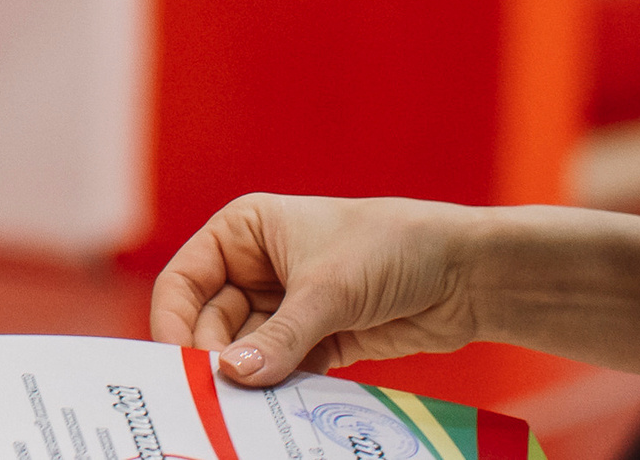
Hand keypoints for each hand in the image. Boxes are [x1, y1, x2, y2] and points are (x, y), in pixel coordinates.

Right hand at [149, 194, 485, 385]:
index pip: (185, 280)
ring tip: (248, 408)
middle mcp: (257, 266)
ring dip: (249, 378)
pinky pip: (281, 369)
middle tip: (213, 399)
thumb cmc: (390, 248)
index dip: (173, 321)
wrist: (466, 272)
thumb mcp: (326, 291)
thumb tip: (229, 376)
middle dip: (213, 358)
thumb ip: (277, 338)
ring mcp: (286, 305)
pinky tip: (279, 407)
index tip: (175, 364)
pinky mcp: (317, 339)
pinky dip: (278, 388)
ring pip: (246, 351)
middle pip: (210, 322)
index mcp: (244, 231)